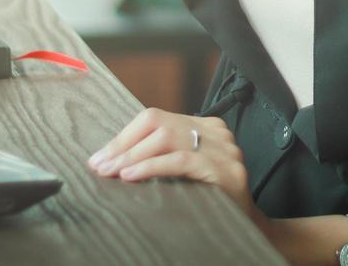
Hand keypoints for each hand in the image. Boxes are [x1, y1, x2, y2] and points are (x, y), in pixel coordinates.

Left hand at [88, 107, 266, 229]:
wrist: (248, 228)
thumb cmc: (210, 201)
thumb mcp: (185, 172)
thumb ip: (163, 156)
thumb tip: (112, 158)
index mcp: (206, 127)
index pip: (156, 118)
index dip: (124, 136)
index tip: (100, 157)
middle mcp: (216, 132)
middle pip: (159, 124)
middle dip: (123, 146)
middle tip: (99, 166)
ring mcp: (224, 149)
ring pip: (168, 139)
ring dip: (132, 156)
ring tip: (111, 172)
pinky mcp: (225, 169)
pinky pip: (181, 160)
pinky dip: (152, 167)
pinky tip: (132, 176)